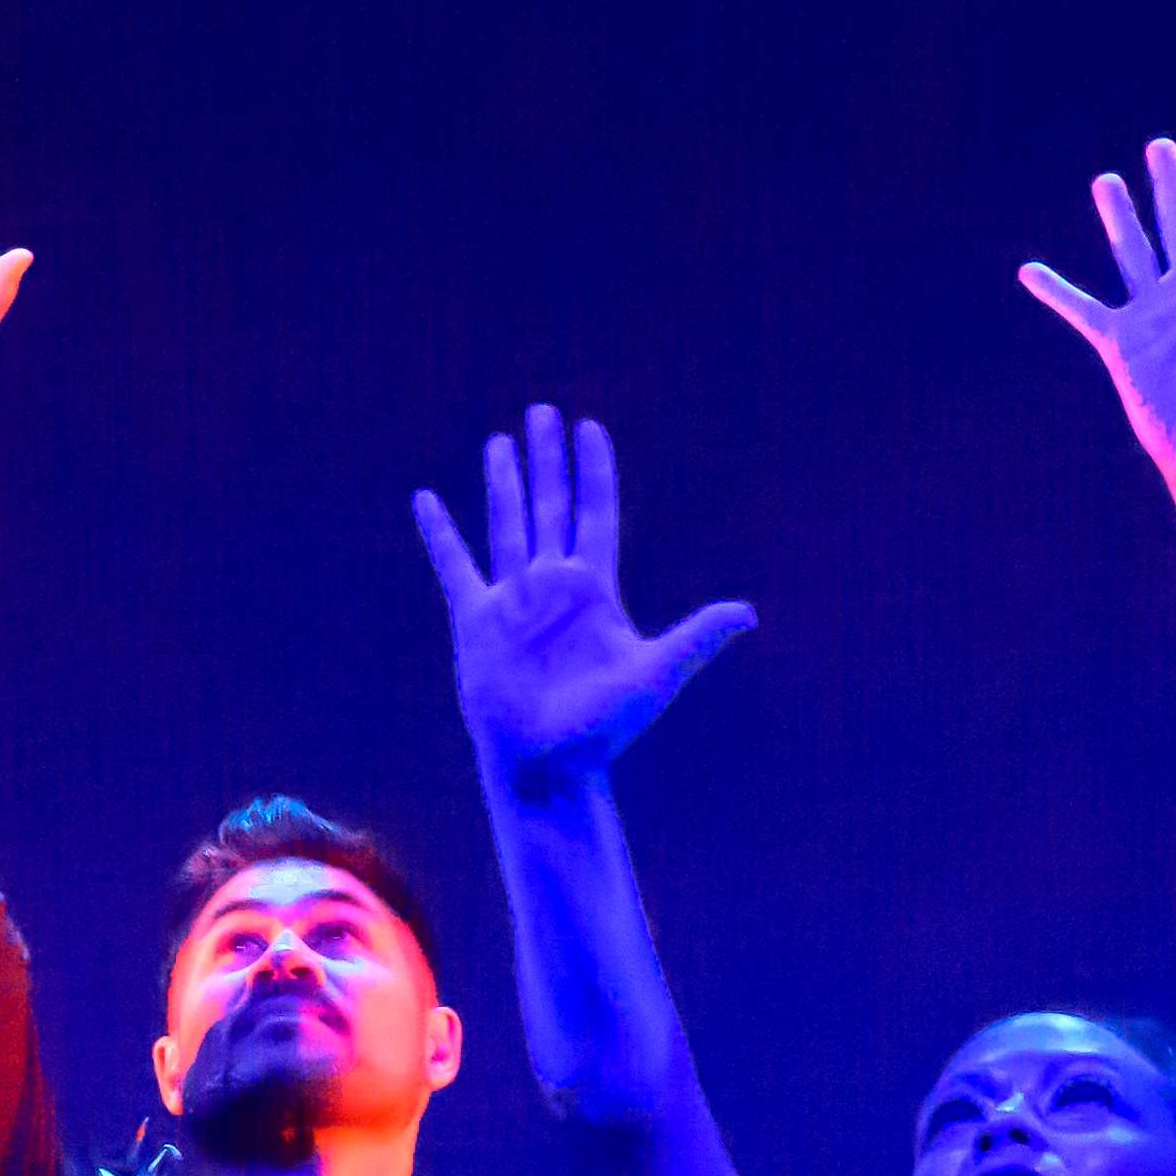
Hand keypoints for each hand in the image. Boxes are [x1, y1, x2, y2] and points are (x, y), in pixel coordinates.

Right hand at [416, 410, 754, 798]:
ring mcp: (514, 599)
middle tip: (544, 412)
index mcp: (595, 592)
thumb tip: (748, 614)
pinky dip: (441, 533)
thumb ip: (696, 639)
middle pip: (551, 506)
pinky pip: (456, 564)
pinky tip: (427, 499)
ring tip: (501, 440)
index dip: (596, 473)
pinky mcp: (476, 617)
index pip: (597, 515)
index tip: (591, 429)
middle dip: (549, 461)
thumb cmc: (603, 729)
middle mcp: (554, 586)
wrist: (548, 764)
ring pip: (507, 524)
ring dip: (503, 482)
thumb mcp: (655, 676)